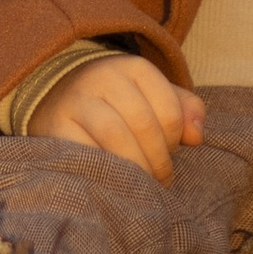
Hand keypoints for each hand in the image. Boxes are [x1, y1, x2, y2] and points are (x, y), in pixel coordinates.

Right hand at [30, 53, 206, 180]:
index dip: (174, 141)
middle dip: (157, 160)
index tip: (168, 153)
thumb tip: (196, 136)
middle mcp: (103, 77)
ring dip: (135, 169)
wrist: (55, 97)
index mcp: (133, 67)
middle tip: (158, 180)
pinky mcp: (55, 125)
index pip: (170, 110)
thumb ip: (184, 111)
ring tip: (140, 186)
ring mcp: (76, 100)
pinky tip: (113, 181)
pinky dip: (105, 171)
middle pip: (144, 124)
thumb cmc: (117, 104)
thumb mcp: (152, 97)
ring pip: (115, 137)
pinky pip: (85, 152)